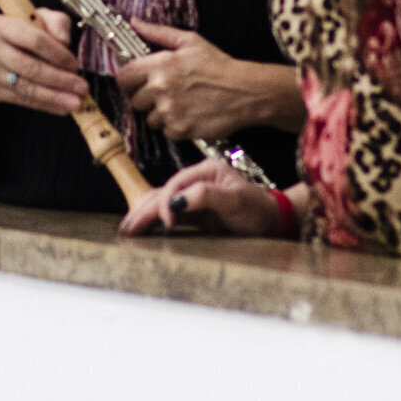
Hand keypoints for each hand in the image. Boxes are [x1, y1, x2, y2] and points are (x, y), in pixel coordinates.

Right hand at [0, 8, 87, 117]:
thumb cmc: (12, 36)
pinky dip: (44, 105)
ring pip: (27, 87)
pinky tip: (61, 107)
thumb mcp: (33, 20)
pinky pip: (22, 100)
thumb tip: (65, 40)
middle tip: (81, 87)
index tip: (74, 65)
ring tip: (76, 102)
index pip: (34, 40)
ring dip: (55, 97)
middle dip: (60, 79)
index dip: (58, 54)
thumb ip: (55, 22)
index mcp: (0, 25)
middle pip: (30, 67)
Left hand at [116, 19, 291, 139]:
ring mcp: (170, 111)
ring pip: (149, 118)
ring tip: (179, 103)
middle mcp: (160, 89)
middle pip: (134, 100)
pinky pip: (165, 131)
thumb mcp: (189, 41)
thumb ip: (158, 32)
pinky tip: (187, 114)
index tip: (134, 83)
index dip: (127, 80)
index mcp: (159, 66)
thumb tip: (135, 22)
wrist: (245, 91)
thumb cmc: (219, 65)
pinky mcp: (180, 130)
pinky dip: (174, 126)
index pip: (123, 77)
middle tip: (163, 93)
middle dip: (146, 98)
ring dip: (160, 113)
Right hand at [117, 158, 277, 236]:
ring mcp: (194, 195)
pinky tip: (142, 228)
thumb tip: (176, 201)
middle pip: (163, 192)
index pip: (176, 183)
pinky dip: (154, 220)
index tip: (167, 222)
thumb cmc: (257, 210)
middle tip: (128, 228)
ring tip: (127, 229)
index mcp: (205, 171)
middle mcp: (196, 180)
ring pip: (162, 202)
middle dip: (145, 210)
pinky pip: (169, 213)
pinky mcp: (195, 211)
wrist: (273, 222)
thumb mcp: (235, 201)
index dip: (167, 202)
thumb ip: (206, 196)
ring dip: (144, 215)